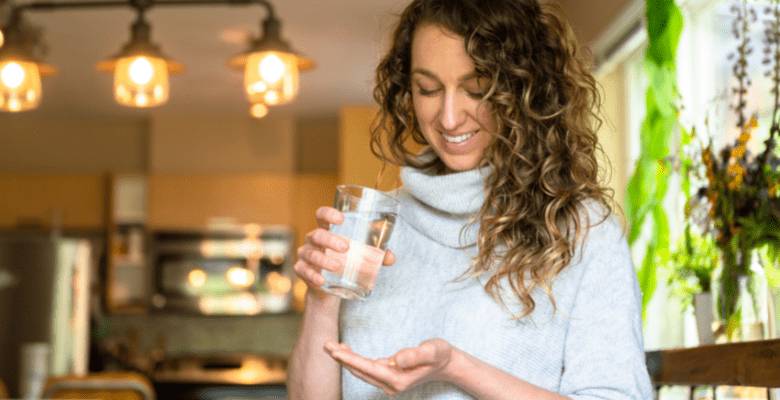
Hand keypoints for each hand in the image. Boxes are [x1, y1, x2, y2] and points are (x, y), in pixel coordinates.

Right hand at [293, 206, 395, 294]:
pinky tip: (321, 280)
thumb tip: (391, 257)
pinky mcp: (302, 271)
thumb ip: (375, 255)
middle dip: (330, 240)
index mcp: (326, 230)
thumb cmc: (345, 262)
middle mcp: (313, 240)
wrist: (329, 287)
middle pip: (317, 235)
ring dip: (323, 260)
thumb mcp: (359, 256)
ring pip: (310, 254)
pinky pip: (303, 271)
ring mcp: (305, 255)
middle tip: (346, 248)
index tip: (341, 218)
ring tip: (337, 266)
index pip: (321, 215)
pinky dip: (312, 276)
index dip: (328, 214)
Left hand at [324, 339, 454, 395]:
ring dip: (346, 359)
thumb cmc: (440, 354)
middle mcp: (390, 384)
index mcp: (398, 379)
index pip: (368, 368)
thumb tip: (396, 359)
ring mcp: (388, 383)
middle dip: (342, 358)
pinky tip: (346, 350)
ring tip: (331, 345)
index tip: (334, 351)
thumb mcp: (432, 350)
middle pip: (360, 371)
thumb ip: (416, 355)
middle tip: (325, 344)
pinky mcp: (388, 377)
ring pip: (361, 371)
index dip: (350, 359)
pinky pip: (366, 369)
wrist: (446, 364)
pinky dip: (354, 360)